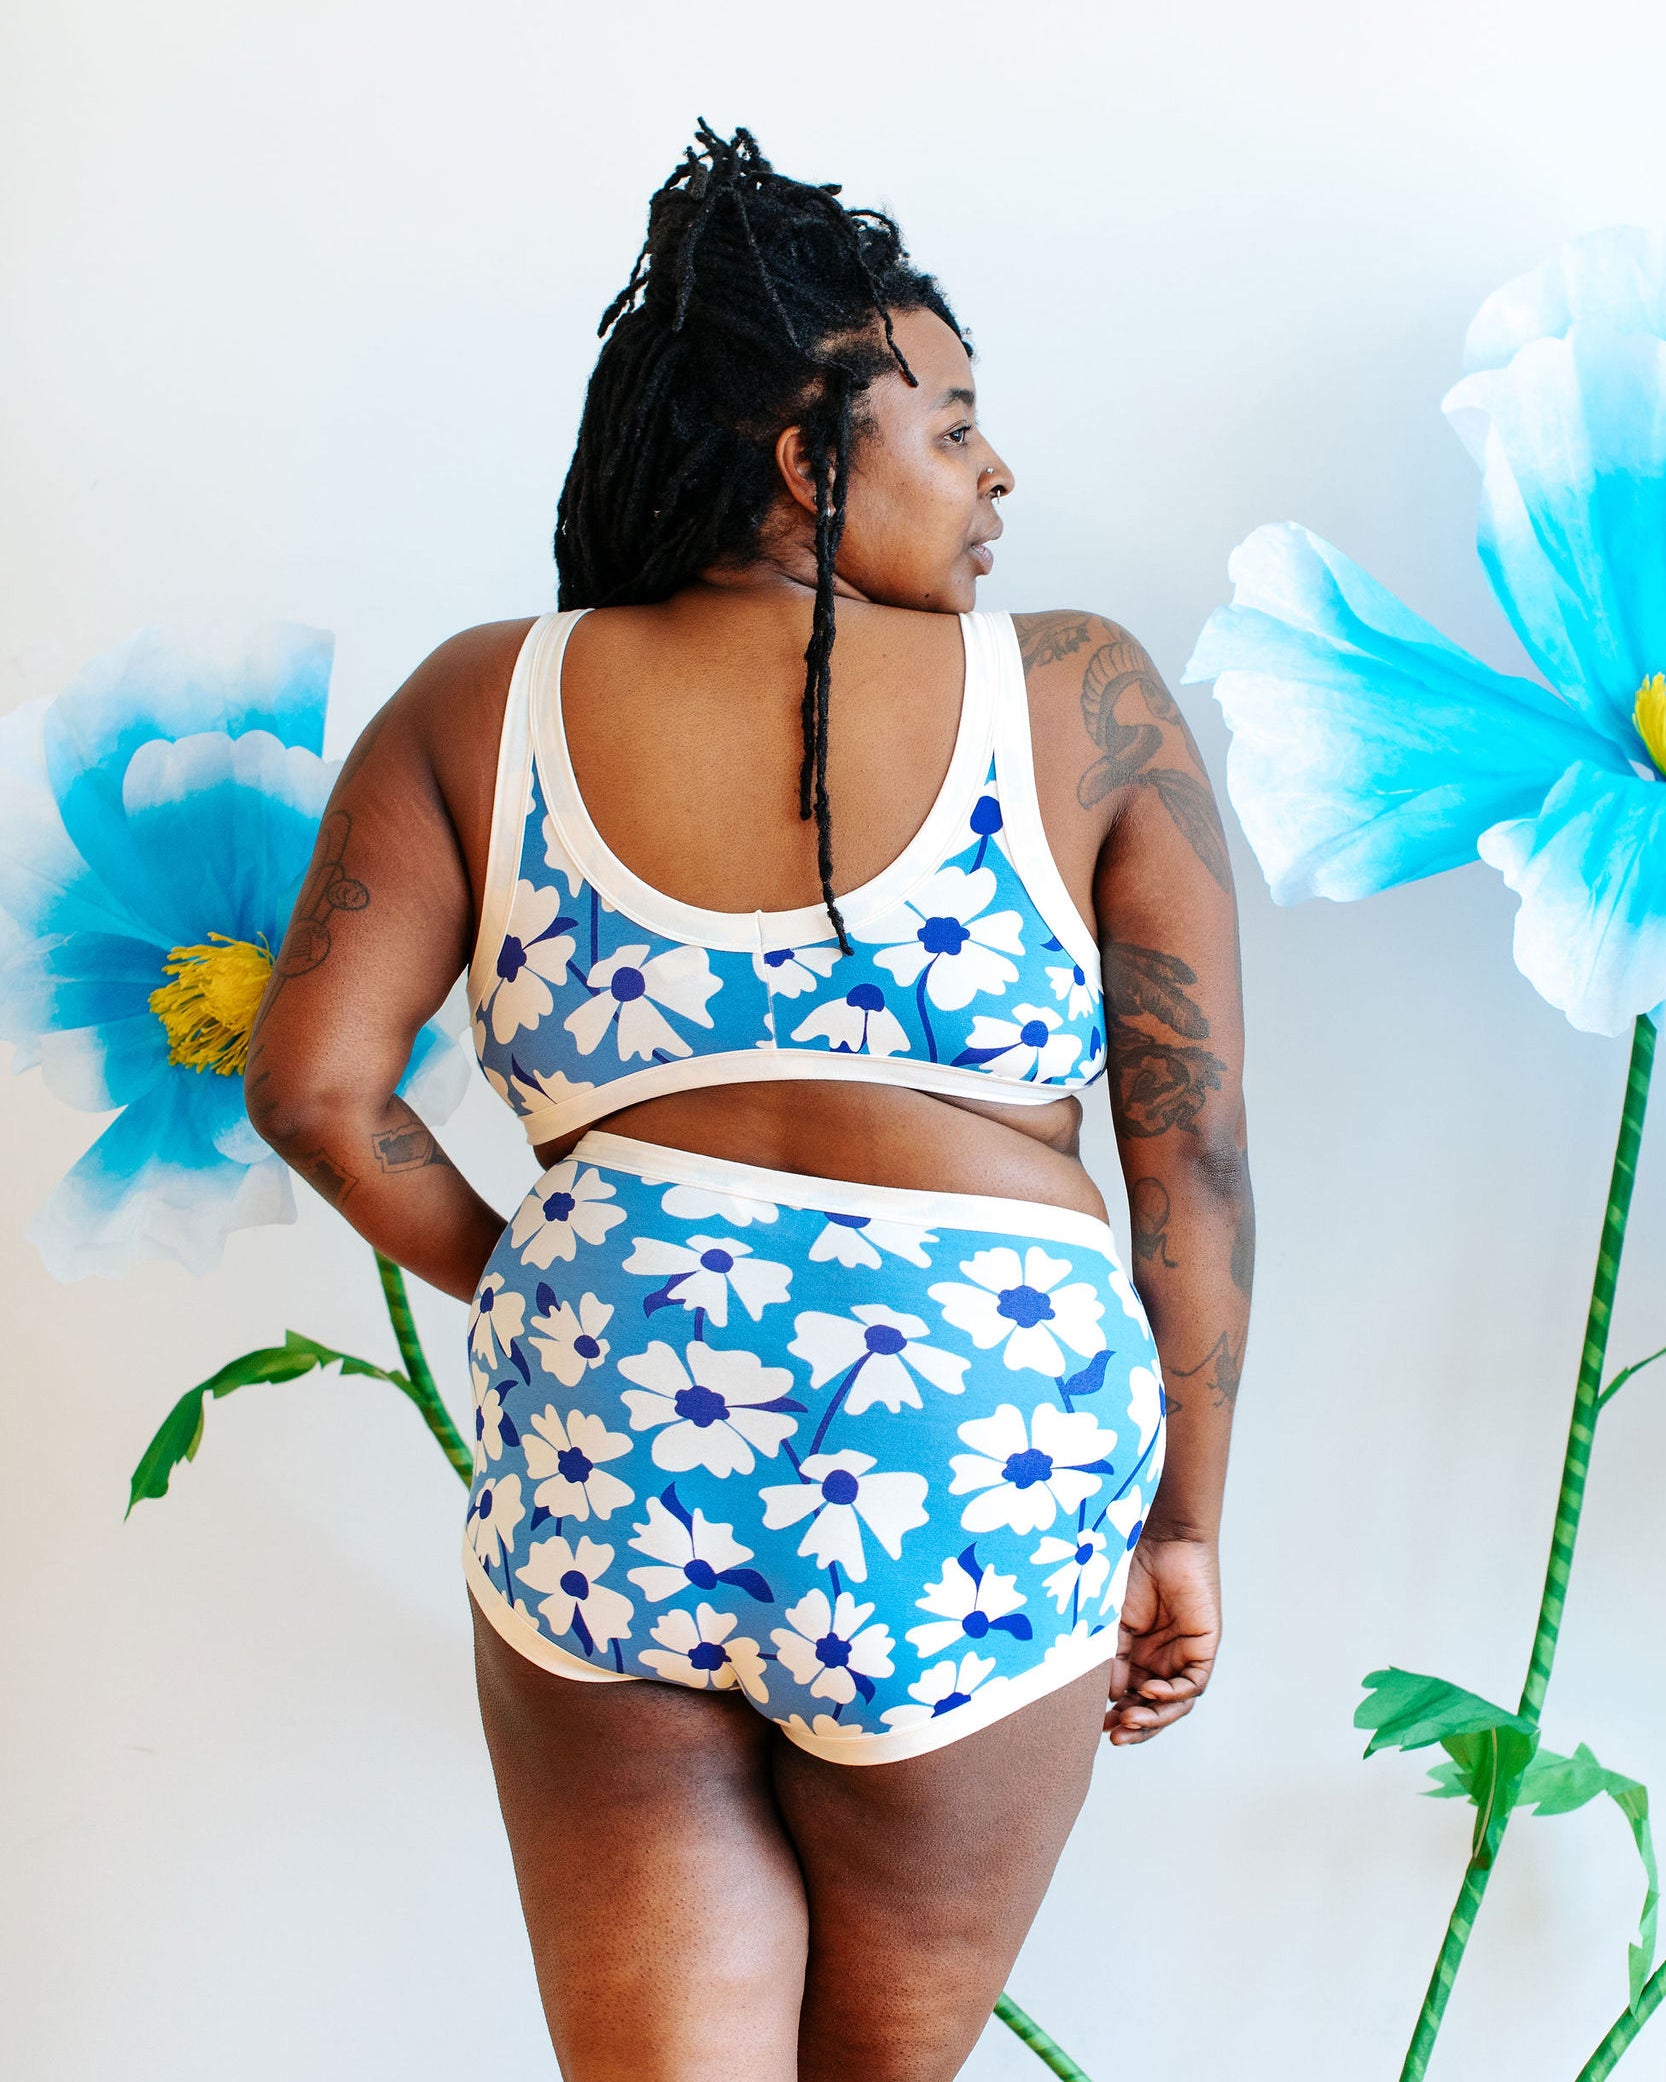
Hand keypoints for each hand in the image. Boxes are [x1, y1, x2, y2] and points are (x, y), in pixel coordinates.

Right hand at [1104, 1534, 1220, 1744]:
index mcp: (1136, 1655)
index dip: (1116, 1715)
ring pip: (1173, 1703)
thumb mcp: (1111, 1622)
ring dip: (1154, 1717)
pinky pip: (1193, 1684)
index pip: (1130, 1698)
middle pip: (1152, 1707)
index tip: (1095, 1727)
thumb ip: (1113, 1659)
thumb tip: (1111, 1698)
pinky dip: (1174, 1694)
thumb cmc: (1129, 1571)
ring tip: (1131, 1721)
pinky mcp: (1203, 1648)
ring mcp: (1182, 1656)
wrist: (1160, 1538)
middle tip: (1115, 1736)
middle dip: (1135, 1726)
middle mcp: (1160, 1660)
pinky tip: (1152, 1692)